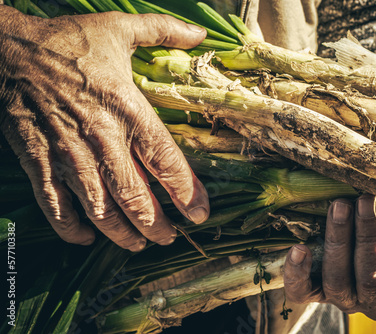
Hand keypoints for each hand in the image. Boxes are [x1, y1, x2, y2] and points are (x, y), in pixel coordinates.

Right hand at [0, 6, 208, 250]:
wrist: (8, 50)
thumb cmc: (67, 41)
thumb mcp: (120, 28)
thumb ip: (164, 30)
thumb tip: (199, 33)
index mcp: (128, 109)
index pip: (165, 160)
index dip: (185, 192)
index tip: (199, 214)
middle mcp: (102, 138)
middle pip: (136, 196)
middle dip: (156, 224)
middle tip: (169, 239)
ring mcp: (68, 155)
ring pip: (100, 209)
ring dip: (121, 233)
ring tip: (137, 245)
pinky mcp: (39, 162)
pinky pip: (56, 205)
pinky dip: (71, 227)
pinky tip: (86, 238)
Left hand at [284, 194, 375, 319]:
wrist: (362, 245)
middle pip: (371, 280)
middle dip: (368, 237)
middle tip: (365, 201)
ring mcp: (344, 301)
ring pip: (337, 281)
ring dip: (339, 241)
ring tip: (340, 206)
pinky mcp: (313, 295)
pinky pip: (300, 291)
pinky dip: (297, 271)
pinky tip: (299, 248)